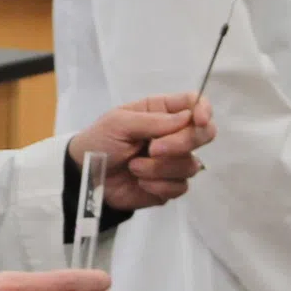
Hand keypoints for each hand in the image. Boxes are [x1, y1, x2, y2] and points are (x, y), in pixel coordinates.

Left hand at [69, 93, 214, 212]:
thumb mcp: (119, 123)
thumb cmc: (100, 141)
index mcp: (161, 112)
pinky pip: (180, 186)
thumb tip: (189, 117)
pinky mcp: (169, 185)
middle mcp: (173, 134)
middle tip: (153, 149)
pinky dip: (158, 185)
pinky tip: (140, 182)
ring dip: (160, 168)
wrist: (86, 178)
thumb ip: (154, 121)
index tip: (199, 121)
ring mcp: (174, 161)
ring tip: (133, 167)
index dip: (203, 110)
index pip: (195, 103)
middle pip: (203, 134)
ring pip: (191, 164)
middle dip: (181, 143)